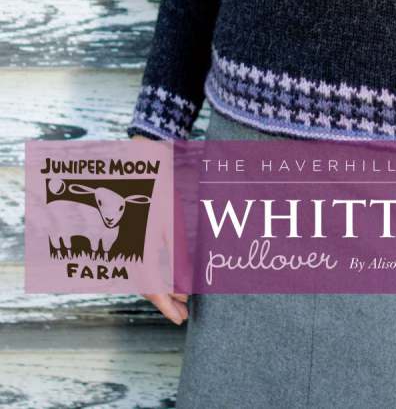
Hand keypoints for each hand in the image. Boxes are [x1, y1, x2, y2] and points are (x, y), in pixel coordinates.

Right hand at [130, 133, 189, 324]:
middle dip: (166, 300)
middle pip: (147, 284)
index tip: (180, 320)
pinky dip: (155, 272)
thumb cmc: (159, 187)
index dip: (166, 306)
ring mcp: (127, 240)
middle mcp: (129, 247)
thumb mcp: (172, 220)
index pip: (152, 286)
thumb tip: (184, 283)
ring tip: (182, 298)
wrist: (140, 161)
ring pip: (143, 274)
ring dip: (162, 287)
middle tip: (184, 313)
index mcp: (139, 245)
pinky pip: (140, 260)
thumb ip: (176, 254)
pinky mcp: (130, 234)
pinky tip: (170, 276)